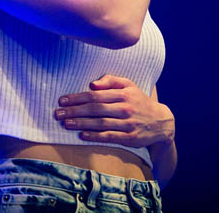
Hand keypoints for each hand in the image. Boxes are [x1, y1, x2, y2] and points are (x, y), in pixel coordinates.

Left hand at [55, 75, 174, 147]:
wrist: (160, 122)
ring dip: (81, 123)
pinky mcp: (130, 138)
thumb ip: (111, 81)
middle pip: (96, 108)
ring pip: (100, 123)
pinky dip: (95, 136)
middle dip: (75, 111)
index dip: (77, 97)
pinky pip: (109, 136)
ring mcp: (128, 124)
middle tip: (57, 113)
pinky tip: (82, 135)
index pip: (96, 95)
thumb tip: (92, 84)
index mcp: (124, 93)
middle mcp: (126, 108)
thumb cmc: (139, 101)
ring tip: (65, 123)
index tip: (62, 100)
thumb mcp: (130, 85)